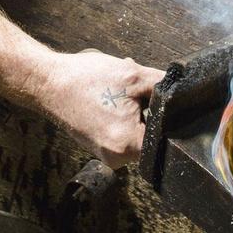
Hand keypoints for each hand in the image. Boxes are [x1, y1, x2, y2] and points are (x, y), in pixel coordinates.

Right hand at [36, 49, 164, 168]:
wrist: (48, 82)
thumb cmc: (85, 79)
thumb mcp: (133, 74)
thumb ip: (164, 86)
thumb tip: (184, 91)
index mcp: (127, 145)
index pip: (165, 139)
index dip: (168, 118)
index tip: (159, 101)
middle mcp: (117, 157)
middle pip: (151, 137)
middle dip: (149, 113)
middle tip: (135, 93)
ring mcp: (105, 154)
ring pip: (136, 134)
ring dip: (135, 113)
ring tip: (120, 95)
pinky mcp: (98, 146)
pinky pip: (121, 134)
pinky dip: (121, 117)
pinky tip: (110, 101)